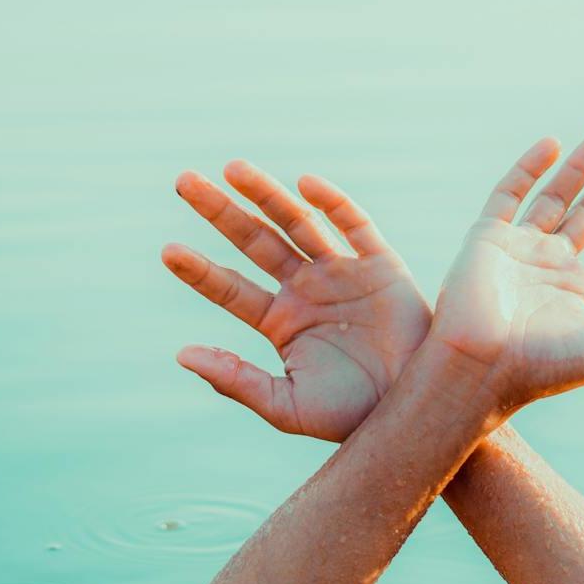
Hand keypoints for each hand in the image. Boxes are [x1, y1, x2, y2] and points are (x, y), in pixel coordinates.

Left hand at [161, 160, 431, 440]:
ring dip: (265, 194)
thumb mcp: (288, 406)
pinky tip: (304, 184)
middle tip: (183, 181)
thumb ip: (237, 382)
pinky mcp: (382, 265)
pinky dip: (332, 203)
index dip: (199, 270)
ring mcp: (342, 273)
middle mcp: (306, 289)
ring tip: (232, 168)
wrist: (417, 412)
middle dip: (220, 211)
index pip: (229, 288)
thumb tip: (182, 354)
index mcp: (280, 321)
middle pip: (254, 241)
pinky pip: (354, 225)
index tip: (167, 251)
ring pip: (297, 222)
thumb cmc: (353, 416)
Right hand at [430, 129, 583, 410]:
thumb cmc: (543, 368)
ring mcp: (520, 249)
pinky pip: (509, 194)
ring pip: (557, 196)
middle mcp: (554, 267)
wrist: (478, 368)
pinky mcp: (487, 238)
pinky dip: (528, 167)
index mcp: (583, 292)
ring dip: (582, 166)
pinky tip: (553, 144)